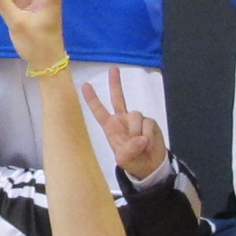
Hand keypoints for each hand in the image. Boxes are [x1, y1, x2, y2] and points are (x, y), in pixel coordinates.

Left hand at [78, 65, 166, 181]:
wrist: (150, 166)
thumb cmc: (132, 161)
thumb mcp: (124, 159)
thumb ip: (129, 149)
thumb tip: (141, 138)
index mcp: (111, 127)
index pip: (99, 111)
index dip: (92, 99)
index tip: (85, 85)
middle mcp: (123, 119)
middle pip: (118, 98)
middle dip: (115, 83)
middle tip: (113, 69)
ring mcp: (137, 120)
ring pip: (135, 115)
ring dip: (137, 132)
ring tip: (140, 145)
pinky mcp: (150, 122)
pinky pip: (148, 125)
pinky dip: (148, 137)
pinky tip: (148, 144)